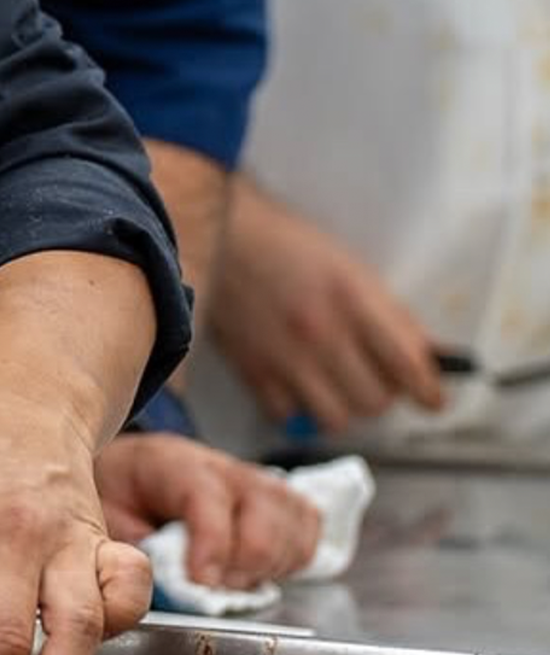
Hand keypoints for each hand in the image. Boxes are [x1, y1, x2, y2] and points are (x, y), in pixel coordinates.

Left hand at [96, 433, 320, 587]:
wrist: (131, 474)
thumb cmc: (118, 497)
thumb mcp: (103, 516)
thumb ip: (130, 547)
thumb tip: (161, 581)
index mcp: (174, 465)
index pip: (208, 497)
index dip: (212, 546)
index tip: (202, 583)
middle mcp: (225, 469)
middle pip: (264, 520)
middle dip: (241, 569)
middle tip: (212, 588)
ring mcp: (257, 483)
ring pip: (294, 527)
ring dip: (269, 566)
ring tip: (233, 579)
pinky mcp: (280, 500)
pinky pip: (310, 528)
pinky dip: (294, 557)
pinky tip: (260, 568)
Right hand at [214, 183, 445, 431]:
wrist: (222, 236)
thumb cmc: (288, 246)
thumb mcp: (351, 269)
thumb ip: (392, 316)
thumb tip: (431, 355)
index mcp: (352, 300)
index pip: (407, 366)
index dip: (428, 391)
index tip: (432, 399)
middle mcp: (320, 333)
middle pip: (375, 401)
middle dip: (382, 393)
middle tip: (374, 377)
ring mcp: (284, 356)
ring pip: (336, 418)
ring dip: (342, 406)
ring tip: (336, 385)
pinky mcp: (252, 369)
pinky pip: (288, 415)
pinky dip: (297, 407)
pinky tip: (296, 382)